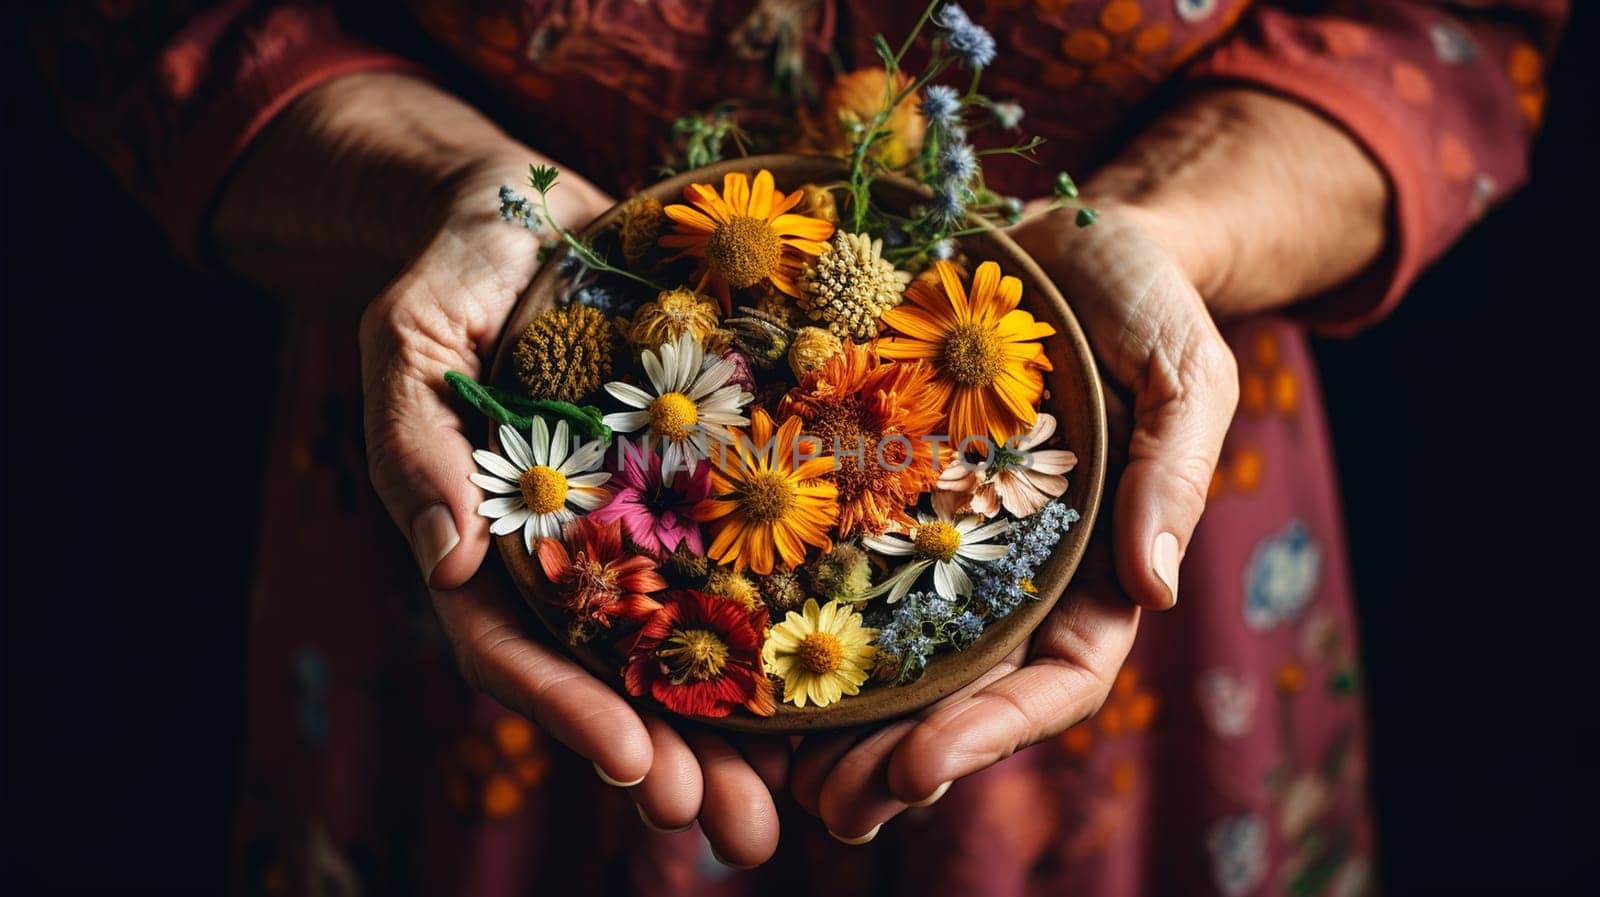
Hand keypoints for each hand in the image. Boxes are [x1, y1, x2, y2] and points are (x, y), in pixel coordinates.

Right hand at [214, 73, 791, 866]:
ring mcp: (644, 525)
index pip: (516, 648)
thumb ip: (413, 439)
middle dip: (670, 761)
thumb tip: (439, 560)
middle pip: (614, 679)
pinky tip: (848, 687)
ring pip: (691, 647)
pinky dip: (790, 630)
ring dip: (738, 735)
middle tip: (729, 833)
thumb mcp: (408, 335)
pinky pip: (753, 564)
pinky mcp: (710, 484)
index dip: (568, 711)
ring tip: (794, 812)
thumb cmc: (459, 270)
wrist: (539, 212)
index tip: (630, 766)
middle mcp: (571, 554)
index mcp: (489, 542)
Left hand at [790, 203, 1238, 839]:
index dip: (991, 734)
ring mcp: (935, 534)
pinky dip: (785, 612)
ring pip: (886, 650)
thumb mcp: (1187, 371)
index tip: (918, 767)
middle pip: (959, 694)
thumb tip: (1159, 588)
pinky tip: (727, 651)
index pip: (1056, 681)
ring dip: (831, 720)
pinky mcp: (875, 486)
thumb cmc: (1142, 299)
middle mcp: (1010, 572)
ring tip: (765, 773)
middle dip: (897, 760)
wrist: (1062, 234)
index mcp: (1095, 568)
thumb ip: (1174, 472)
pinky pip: (828, 559)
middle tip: (829, 808)